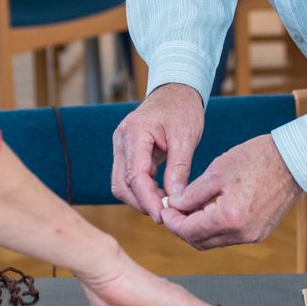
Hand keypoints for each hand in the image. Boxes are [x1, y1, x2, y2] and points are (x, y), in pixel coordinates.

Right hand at [112, 83, 204, 221]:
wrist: (177, 90)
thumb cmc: (182, 108)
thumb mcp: (186, 137)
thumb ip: (179, 168)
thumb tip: (175, 198)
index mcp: (135, 133)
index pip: (134, 176)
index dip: (147, 200)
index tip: (162, 216)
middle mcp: (121, 140)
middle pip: (122, 184)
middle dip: (142, 203)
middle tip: (166, 214)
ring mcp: (121, 145)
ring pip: (122, 183)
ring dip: (141, 198)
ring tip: (165, 205)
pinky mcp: (127, 151)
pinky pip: (128, 176)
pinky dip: (142, 189)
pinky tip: (161, 194)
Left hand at [161, 135, 300, 250]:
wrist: (294, 160)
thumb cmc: (257, 158)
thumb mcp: (217, 170)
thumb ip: (192, 194)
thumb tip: (173, 206)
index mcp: (229, 217)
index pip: (188, 231)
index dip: (171, 221)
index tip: (164, 209)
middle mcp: (242, 233)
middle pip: (199, 242)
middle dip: (182, 228)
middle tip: (172, 211)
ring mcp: (253, 236)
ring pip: (214, 242)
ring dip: (198, 229)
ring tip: (189, 208)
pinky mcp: (260, 233)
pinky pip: (229, 237)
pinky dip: (215, 228)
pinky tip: (210, 210)